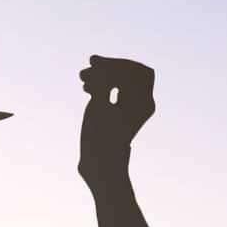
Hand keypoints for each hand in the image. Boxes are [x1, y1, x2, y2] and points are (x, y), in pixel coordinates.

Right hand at [78, 55, 154, 178]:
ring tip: (82, 77)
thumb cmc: (101, 139)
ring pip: (123, 81)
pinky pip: (117, 90)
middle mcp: (143, 102)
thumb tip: (100, 65)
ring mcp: (133, 107)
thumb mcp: (99, 107)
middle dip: (110, 66)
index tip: (97, 63)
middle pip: (131, 73)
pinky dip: (103, 85)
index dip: (118, 63)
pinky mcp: (122, 112)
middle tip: (90, 62)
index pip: (136, 71)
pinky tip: (86, 87)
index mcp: (144, 101)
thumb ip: (101, 83)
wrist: (102, 163)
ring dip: (104, 75)